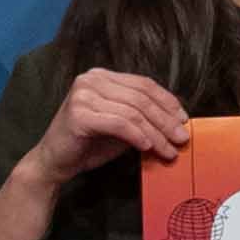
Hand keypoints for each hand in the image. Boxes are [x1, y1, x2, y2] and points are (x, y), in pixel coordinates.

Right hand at [0, 68, 191, 239]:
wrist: (55, 162)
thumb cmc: (90, 144)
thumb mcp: (123, 126)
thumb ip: (144, 117)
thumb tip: (178, 121)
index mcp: (102, 77)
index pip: (144, 84)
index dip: (167, 102)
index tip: (184, 120)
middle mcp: (91, 80)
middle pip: (141, 98)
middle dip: (166, 120)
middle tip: (182, 138)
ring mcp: (82, 95)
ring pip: (134, 113)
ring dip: (156, 134)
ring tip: (169, 150)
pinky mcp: (79, 114)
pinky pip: (120, 124)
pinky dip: (138, 136)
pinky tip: (148, 148)